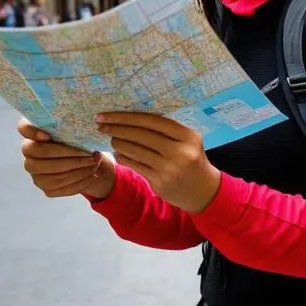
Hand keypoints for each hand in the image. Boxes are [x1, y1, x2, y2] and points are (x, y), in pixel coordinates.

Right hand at [18, 119, 114, 199]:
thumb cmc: (79, 139)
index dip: (32, 132)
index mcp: (34, 133)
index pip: (23, 127)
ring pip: (52, 174)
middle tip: (89, 153)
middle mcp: (29, 154)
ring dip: (77, 169)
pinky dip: (79, 181)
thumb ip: (70, 124)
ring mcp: (36, 173)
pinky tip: (91, 174)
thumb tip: (80, 122)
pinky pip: (61, 187)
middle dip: (68, 154)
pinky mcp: (46, 188)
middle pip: (41, 154)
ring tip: (93, 162)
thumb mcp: (76, 128)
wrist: (87, 161)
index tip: (47, 135)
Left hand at [96, 112, 220, 213]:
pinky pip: (135, 165)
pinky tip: (118, 153)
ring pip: (135, 151)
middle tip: (101, 124)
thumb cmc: (192, 159)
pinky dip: (123, 157)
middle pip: (141, 135)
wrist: (203, 190)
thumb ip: (167, 130)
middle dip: (117, 128)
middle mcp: (179, 151)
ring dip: (118, 142)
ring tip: (110, 137)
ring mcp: (169, 168)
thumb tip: (132, 116)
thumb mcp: (188, 141)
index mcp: (187, 136)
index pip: (152, 121)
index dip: (127, 117)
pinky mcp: (159, 182)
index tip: (108, 114)